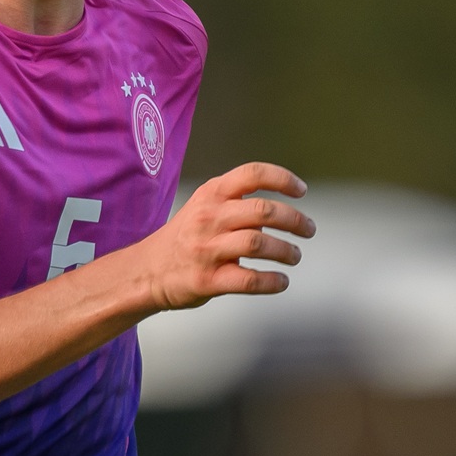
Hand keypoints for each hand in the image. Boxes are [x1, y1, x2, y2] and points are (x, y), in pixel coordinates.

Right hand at [112, 163, 311, 312]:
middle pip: (263, 210)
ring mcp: (207, 249)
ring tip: (295, 255)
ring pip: (259, 243)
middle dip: (294, 220)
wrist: (146, 272)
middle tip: (309, 229)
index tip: (302, 191)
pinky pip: (249, 280)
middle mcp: (209, 218)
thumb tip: (281, 210)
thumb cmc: (185, 239)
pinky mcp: (207, 280)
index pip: (253, 174)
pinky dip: (272, 281)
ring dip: (286, 250)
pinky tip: (281, 281)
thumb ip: (237, 203)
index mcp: (211, 194)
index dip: (283, 179)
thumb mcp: (204, 208)